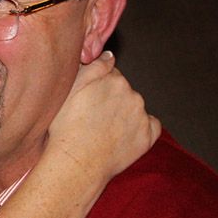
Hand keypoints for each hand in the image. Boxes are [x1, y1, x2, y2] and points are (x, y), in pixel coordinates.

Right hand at [47, 51, 159, 183]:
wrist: (76, 162)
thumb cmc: (67, 126)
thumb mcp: (71, 87)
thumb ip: (93, 66)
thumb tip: (110, 56)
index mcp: (114, 79)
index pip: (109, 75)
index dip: (97, 87)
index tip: (87, 101)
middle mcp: (132, 93)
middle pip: (123, 91)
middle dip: (111, 100)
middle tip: (92, 118)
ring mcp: (142, 115)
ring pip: (135, 108)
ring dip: (124, 115)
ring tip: (103, 131)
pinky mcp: (148, 136)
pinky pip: (150, 127)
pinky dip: (141, 129)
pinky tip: (123, 137)